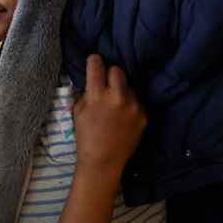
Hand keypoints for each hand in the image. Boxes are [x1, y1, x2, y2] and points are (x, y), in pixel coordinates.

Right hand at [53, 54, 145, 222]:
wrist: (103, 161)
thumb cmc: (86, 135)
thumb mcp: (78, 111)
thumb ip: (87, 92)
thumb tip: (95, 78)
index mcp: (97, 96)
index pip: (97, 65)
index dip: (94, 61)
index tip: (94, 61)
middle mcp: (117, 97)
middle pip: (117, 70)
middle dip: (110, 75)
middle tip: (105, 86)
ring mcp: (133, 106)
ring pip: (128, 86)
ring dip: (121, 91)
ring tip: (115, 107)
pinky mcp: (143, 114)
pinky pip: (136, 100)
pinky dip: (130, 104)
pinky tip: (123, 117)